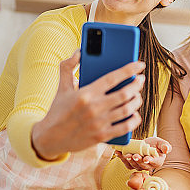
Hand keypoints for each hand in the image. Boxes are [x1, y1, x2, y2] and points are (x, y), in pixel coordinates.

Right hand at [31, 51, 145, 159]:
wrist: (49, 138)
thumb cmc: (57, 110)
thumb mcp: (61, 87)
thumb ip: (68, 66)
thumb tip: (79, 51)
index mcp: (85, 93)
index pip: (112, 78)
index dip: (129, 69)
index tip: (139, 65)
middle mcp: (94, 108)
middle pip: (124, 94)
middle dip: (137, 85)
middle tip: (140, 80)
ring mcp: (99, 123)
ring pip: (127, 109)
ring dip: (137, 101)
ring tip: (137, 95)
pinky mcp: (102, 136)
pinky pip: (125, 127)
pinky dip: (134, 120)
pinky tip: (135, 114)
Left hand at [115, 137, 170, 171]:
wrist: (147, 145)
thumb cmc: (155, 145)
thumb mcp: (161, 143)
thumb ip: (165, 146)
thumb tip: (167, 149)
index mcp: (157, 161)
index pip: (153, 162)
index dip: (149, 160)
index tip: (145, 158)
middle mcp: (148, 166)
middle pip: (142, 165)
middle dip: (137, 160)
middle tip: (133, 155)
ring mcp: (139, 166)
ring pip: (133, 165)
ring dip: (129, 160)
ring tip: (125, 154)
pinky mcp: (132, 165)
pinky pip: (127, 164)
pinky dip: (122, 159)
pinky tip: (118, 152)